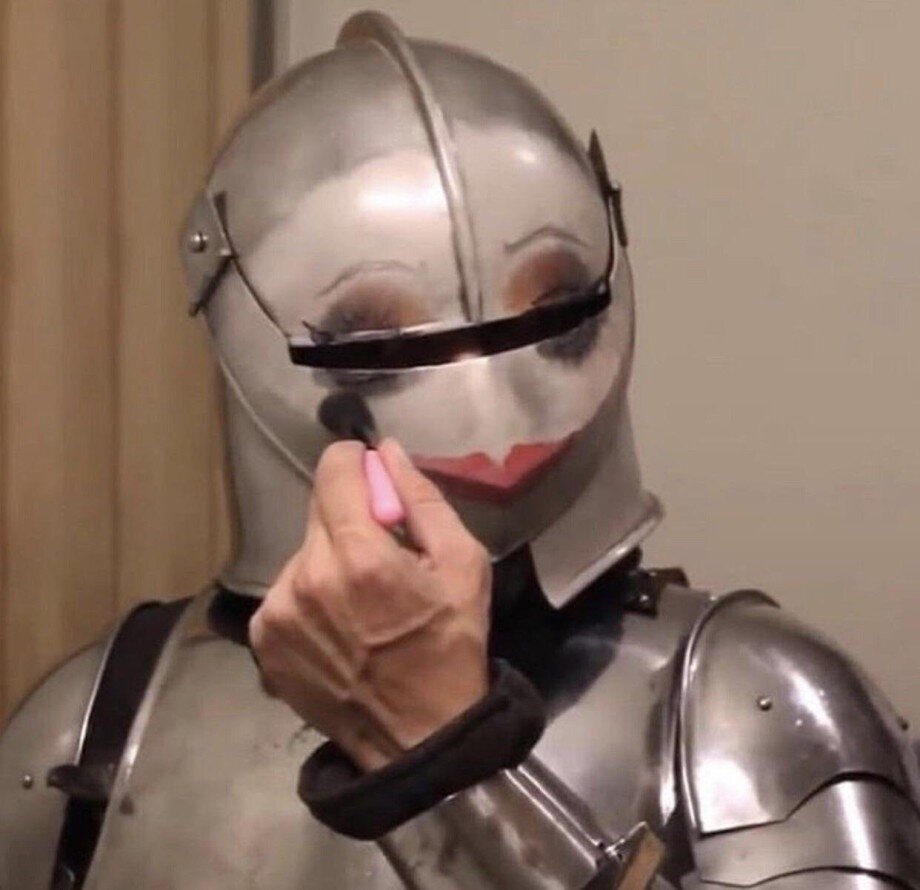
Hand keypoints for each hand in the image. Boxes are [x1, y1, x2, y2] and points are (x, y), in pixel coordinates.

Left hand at [249, 438, 490, 771]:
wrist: (417, 737)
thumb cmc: (451, 646)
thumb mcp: (463, 565)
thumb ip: (423, 500)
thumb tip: (388, 453)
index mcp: (360, 556)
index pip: (333, 470)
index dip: (355, 463)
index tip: (374, 478)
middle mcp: (307, 577)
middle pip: (319, 510)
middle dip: (352, 518)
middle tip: (384, 554)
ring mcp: (278, 612)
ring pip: (303, 551)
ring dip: (330, 559)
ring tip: (362, 601)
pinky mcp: (263, 640)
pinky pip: (286, 590)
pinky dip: (310, 594)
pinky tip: (339, 626)